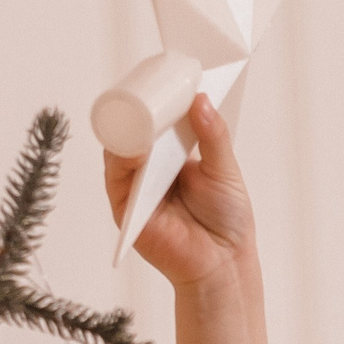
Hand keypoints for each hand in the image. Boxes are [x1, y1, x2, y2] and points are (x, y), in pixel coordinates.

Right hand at [103, 95, 257, 293]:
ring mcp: (135, 187)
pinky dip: (123, 161)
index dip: (154, 102)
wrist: (223, 262)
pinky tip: (137, 152)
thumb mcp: (225, 169)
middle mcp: (149, 169)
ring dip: (129, 132)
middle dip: (138, 111)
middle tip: (150, 92)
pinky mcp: (126, 209)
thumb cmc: (227, 220)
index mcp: (171, 156)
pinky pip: (116, 179)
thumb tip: (200, 99)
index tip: (161, 80)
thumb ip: (212, 136)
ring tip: (145, 120)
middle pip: (133, 132)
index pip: (154, 122)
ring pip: (119, 150)